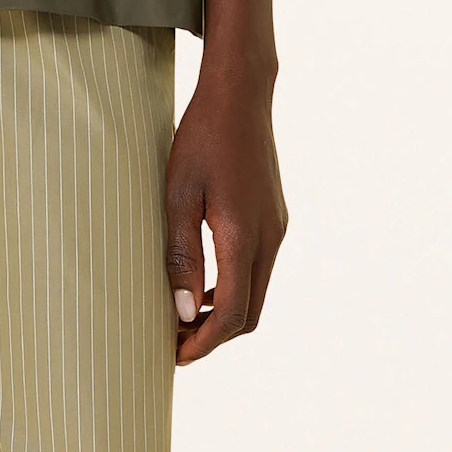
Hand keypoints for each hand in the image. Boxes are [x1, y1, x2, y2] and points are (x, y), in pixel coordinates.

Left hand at [164, 65, 286, 365]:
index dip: (204, 342)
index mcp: (244, 235)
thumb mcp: (177, 195)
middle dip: (213, 336)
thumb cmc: (202, 139)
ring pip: (255, 293)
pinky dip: (232, 290)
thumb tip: (183, 312)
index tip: (175, 356)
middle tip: (174, 343)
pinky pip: (257, 271)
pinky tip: (202, 286)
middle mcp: (269, 238)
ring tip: (182, 318)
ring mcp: (276, 229)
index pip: (232, 312)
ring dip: (223, 314)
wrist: (241, 96)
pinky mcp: (274, 219)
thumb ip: (181, 255)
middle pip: (249, 313)